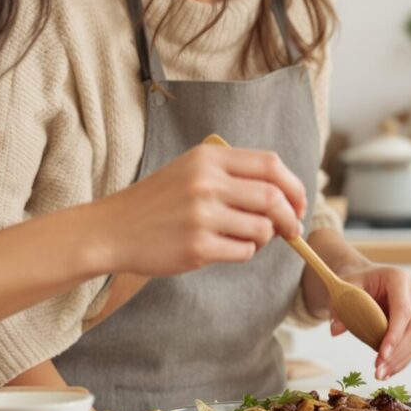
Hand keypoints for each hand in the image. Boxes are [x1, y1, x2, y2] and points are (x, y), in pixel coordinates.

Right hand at [93, 144, 306, 274]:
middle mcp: (206, 183)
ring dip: (266, 238)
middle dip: (291, 218)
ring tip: (247, 237)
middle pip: (274, 199)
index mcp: (209, 158)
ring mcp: (202, 216)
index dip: (294, 187)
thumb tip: (289, 197)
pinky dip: (244, 252)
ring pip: (263, 229)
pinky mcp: (197, 247)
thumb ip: (235, 175)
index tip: (298, 204)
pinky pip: (244, 252)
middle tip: (291, 230)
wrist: (112, 230)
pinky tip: (225, 248)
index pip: (272, 166)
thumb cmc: (159, 202)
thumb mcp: (192, 170)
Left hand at [333, 264, 410, 377]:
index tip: (382, 354)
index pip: (403, 310)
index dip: (395, 334)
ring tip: (380, 374)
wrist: (365, 278)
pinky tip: (387, 371)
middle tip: (378, 371)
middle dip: (396, 354)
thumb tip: (335, 330)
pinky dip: (401, 360)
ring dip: (399, 361)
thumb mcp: (344, 288)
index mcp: (400, 279)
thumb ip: (339, 307)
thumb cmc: (355, 281)